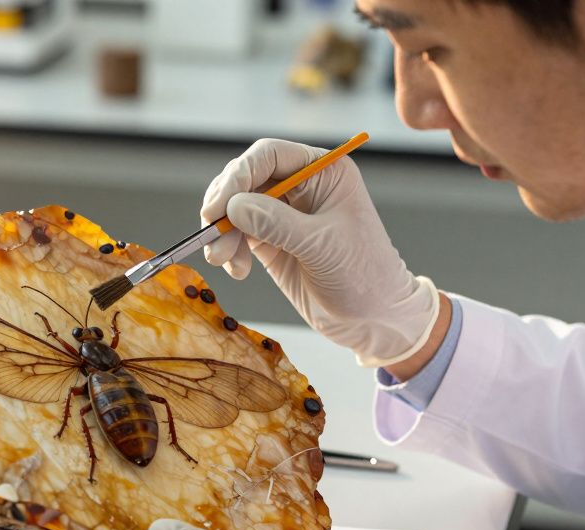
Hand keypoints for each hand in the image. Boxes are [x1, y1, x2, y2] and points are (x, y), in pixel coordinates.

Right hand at [201, 138, 440, 367]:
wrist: (373, 319)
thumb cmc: (364, 276)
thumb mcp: (321, 246)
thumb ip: (277, 223)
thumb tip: (233, 206)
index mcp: (323, 172)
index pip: (270, 155)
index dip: (239, 175)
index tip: (218, 206)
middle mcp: (301, 186)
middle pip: (245, 179)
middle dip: (224, 207)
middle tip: (212, 236)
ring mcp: (284, 214)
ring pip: (235, 208)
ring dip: (222, 232)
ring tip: (222, 260)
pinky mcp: (271, 241)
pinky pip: (237, 234)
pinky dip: (229, 250)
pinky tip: (237, 270)